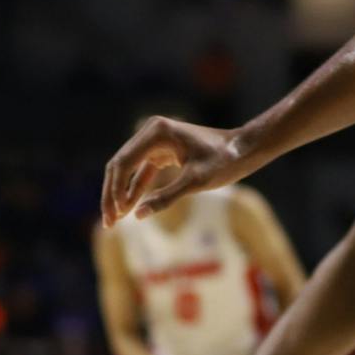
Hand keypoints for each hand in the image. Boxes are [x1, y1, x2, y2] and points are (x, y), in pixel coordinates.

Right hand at [101, 117, 242, 226]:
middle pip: (120, 165)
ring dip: (121, 194)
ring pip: (128, 169)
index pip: (123, 164)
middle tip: (109, 222)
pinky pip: (141, 171)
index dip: (114, 192)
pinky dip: (135, 189)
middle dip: (113, 195)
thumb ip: (166, 198)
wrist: (245, 149)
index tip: (114, 216)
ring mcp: (156, 140)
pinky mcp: (162, 151)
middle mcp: (152, 132)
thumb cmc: (224, 162)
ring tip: (115, 221)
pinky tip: (130, 209)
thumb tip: (137, 215)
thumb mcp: (196, 182)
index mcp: (157, 132)